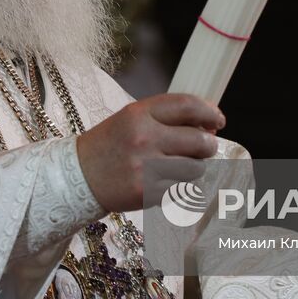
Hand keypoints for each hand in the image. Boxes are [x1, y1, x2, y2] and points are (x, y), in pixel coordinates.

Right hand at [76, 94, 223, 212]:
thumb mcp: (133, 119)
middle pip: (199, 140)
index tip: (219, 120)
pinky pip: (181, 189)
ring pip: (195, 168)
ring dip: (196, 168)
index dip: (210, 112)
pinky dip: (180, 186)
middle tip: (206, 148)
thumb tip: (208, 125)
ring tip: (182, 166)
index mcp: (140, 113)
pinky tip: (168, 182)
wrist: (78, 176)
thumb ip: (166, 118)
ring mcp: (146, 167)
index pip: (188, 106)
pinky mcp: (146, 192)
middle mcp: (144, 137)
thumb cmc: (110, 144)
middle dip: (209, 145)